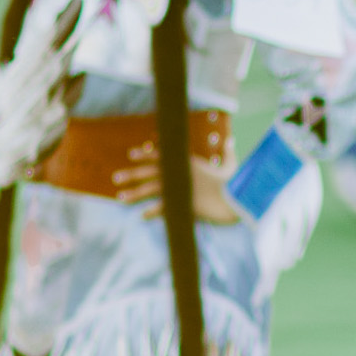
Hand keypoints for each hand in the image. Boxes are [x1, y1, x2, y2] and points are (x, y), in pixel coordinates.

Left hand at [113, 143, 240, 224]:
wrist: (238, 200)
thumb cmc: (237, 184)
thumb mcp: (233, 166)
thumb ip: (228, 153)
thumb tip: (231, 140)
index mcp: (189, 163)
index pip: (162, 156)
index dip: (145, 155)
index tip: (131, 155)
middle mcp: (180, 174)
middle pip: (150, 172)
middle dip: (132, 175)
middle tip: (116, 179)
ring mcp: (180, 189)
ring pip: (151, 190)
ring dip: (135, 194)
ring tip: (121, 198)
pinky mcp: (183, 204)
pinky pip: (162, 208)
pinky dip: (152, 212)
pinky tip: (142, 216)